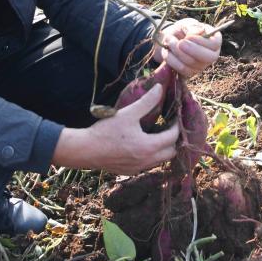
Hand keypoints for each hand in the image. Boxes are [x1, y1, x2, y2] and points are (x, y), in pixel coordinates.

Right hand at [54, 87, 179, 174]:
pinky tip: (141, 145)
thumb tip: (160, 89)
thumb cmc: (106, 131)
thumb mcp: (127, 114)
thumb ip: (146, 102)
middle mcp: (146, 161)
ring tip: (156, 135)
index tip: (174, 118)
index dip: (176, 126)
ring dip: (162, 149)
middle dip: (172, 140)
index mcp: (148, 147)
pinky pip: (147, 165)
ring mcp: (138, 168)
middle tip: (167, 127)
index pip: (172, 137)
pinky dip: (150, 156)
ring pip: (160, 160)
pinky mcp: (129, 172)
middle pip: (171, 152)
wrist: (85, 150)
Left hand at [153, 17, 221, 78]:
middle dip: (192, 50)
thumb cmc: (183, 30)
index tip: (187, 36)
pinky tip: (167, 50)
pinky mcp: (191, 72)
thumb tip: (198, 32)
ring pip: (193, 63)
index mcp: (215, 40)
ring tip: (169, 40)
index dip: (201, 41)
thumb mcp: (187, 24)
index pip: (214, 44)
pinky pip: (182, 69)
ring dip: (178, 52)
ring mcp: (202, 65)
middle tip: (179, 43)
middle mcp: (212, 54)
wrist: (172, 39)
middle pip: (209, 57)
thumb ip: (192, 27)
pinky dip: (172, 59)